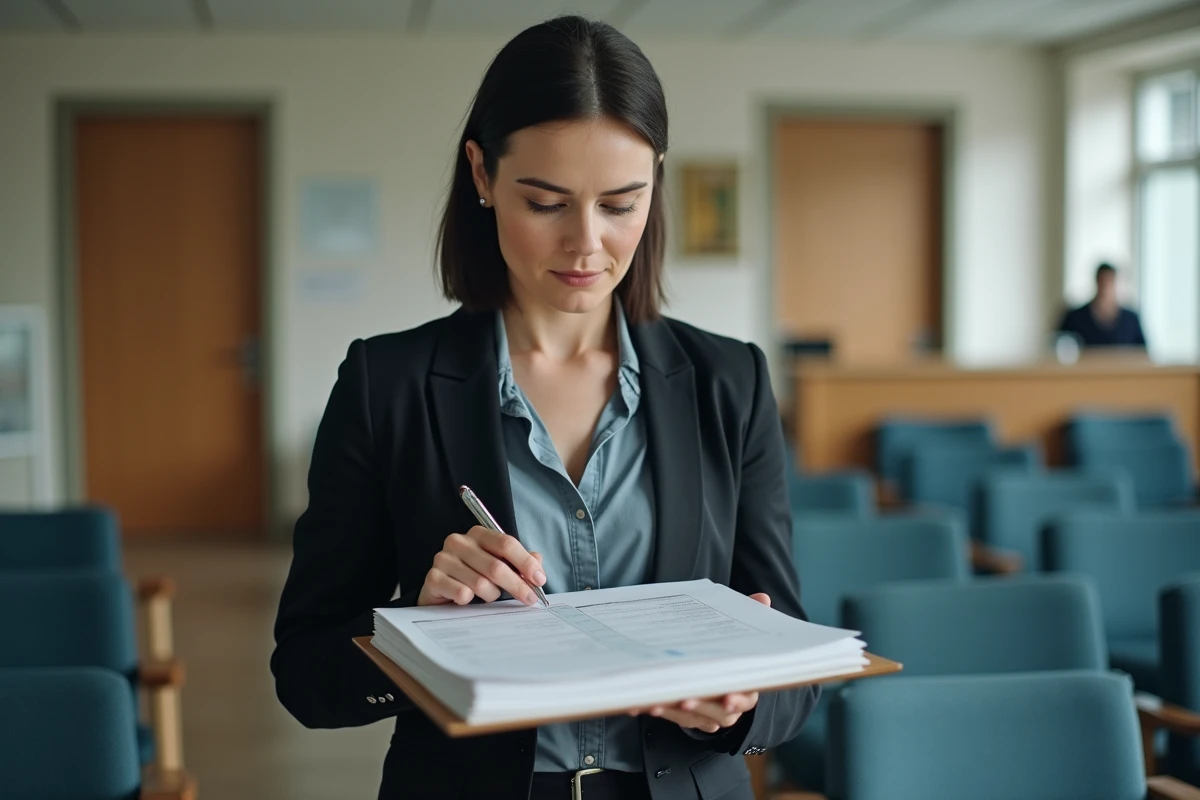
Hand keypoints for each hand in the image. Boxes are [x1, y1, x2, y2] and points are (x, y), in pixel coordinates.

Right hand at [417, 526, 545, 606]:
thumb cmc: (473, 576)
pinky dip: (470, 601)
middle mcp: (458, 541)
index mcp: (478, 533)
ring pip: (481, 584)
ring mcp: (443, 559)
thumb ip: (520, 562)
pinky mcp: (433, 578)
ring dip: (491, 595)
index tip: (539, 580)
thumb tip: (538, 566)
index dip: (526, 562)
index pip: (506, 544)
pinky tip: (467, 599)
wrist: (441, 591)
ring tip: (489, 596)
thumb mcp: (499, 565)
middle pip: (496, 566)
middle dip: (517, 585)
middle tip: (529, 598)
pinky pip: (462, 593)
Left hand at [627, 593, 770, 732]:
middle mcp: (729, 708)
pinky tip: (642, 703)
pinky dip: (659, 710)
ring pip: (692, 718)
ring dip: (673, 711)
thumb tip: (762, 598)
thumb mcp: (740, 633)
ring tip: (655, 701)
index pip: (746, 697)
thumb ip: (752, 615)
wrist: (718, 670)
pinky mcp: (688, 718)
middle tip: (685, 700)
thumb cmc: (730, 651)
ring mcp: (708, 716)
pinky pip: (673, 718)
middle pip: (717, 713)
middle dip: (700, 707)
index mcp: (747, 688)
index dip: (737, 699)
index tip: (727, 698)